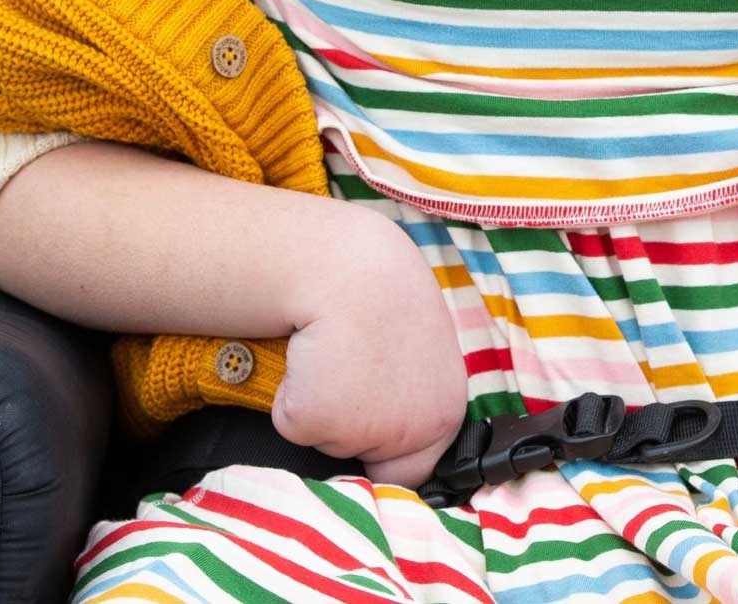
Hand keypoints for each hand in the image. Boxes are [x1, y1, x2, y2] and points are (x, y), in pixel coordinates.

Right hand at [271, 218, 468, 489]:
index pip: (415, 473)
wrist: (348, 264)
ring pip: (327, 439)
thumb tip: (399, 425)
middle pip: (367, 462)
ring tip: (334, 351)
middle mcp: (412, 430)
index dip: (386, 454)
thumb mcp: (424, 350)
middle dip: (352, 432)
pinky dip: (292, 397)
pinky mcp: (315, 420)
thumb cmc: (383, 296)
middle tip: (350, 372)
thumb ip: (416, 392)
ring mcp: (363, 430)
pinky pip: (293, 424)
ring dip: (324, 404)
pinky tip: (308, 355)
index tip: (372, 428)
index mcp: (444, 413)